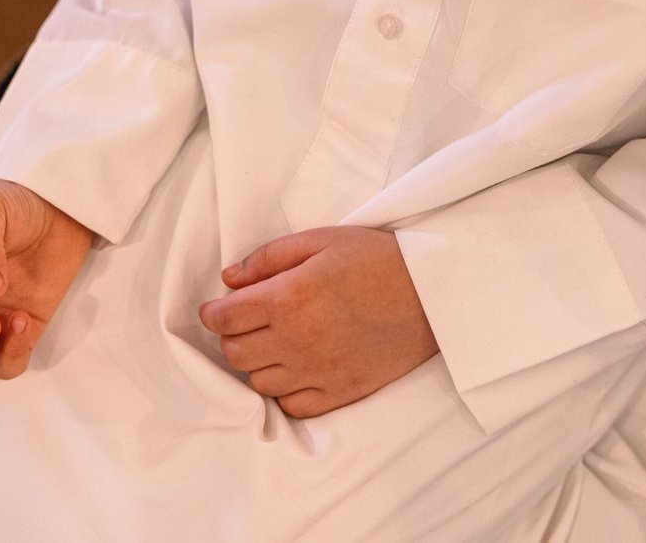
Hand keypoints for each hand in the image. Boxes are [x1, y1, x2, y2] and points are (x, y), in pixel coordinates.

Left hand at [198, 226, 438, 418]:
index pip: (225, 319)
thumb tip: (229, 280)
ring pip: (259, 382)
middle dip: (232, 336)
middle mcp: (297, 340)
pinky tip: (296, 367)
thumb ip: (269, 258)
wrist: (432, 292)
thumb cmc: (377, 259)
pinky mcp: (341, 392)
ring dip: (257, 363)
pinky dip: (285, 389)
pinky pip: (292, 405)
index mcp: (288, 298)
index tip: (217, 308)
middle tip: (247, 321)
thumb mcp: (321, 240)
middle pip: (235, 354)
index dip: (213, 313)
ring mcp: (319, 371)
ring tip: (274, 342)